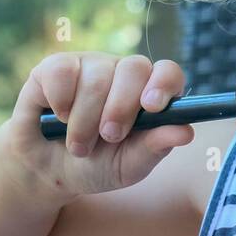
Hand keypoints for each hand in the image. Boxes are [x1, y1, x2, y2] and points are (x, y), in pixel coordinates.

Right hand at [4, 52, 194, 197]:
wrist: (48, 171)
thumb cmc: (97, 165)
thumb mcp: (129, 165)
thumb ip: (155, 147)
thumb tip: (186, 132)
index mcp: (149, 93)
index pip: (168, 72)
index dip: (163, 84)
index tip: (151, 107)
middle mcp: (122, 73)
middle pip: (134, 68)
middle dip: (121, 108)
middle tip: (109, 137)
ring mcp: (90, 65)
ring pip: (96, 76)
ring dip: (85, 120)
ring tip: (79, 145)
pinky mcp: (55, 66)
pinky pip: (61, 72)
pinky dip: (60, 103)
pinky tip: (58, 118)